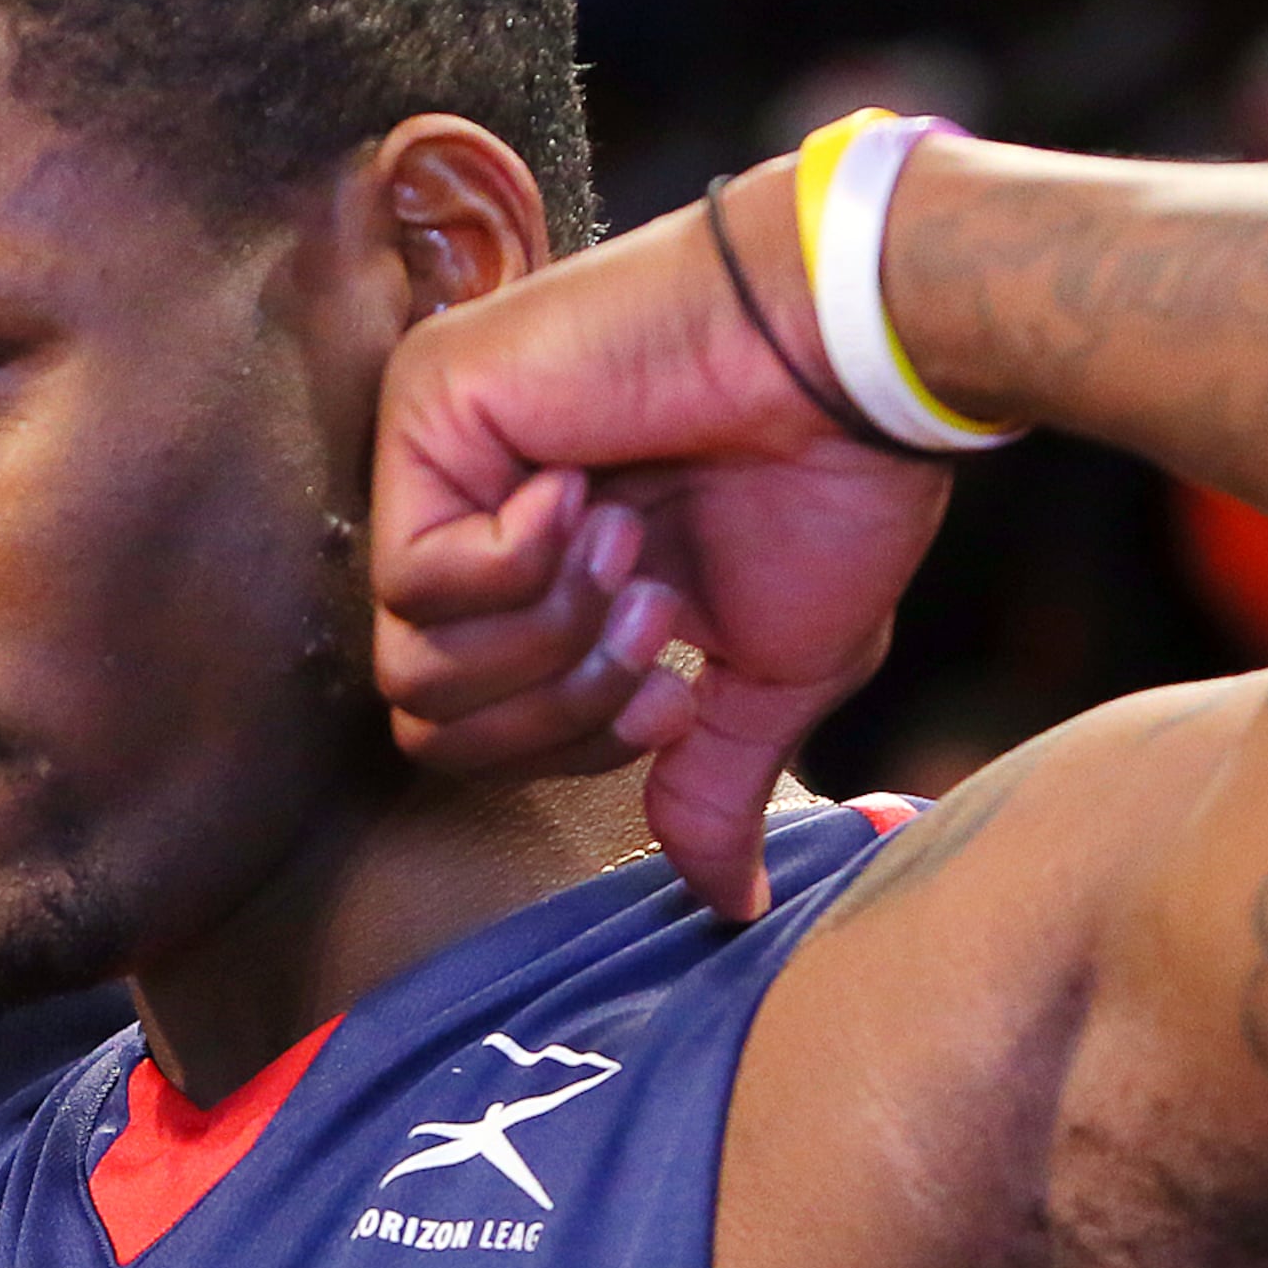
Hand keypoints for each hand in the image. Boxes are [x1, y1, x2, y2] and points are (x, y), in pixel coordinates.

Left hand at [367, 167, 951, 919]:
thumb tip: (727, 905)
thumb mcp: (766, 675)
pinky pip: (417, 580)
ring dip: (551, 636)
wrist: (854, 363)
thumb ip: (709, 783)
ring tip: (633, 552)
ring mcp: (441, 463)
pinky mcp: (429, 408)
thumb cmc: (830, 491)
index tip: (675, 690)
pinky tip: (587, 493)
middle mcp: (476, 523)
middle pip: (431, 725)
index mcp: (548, 585)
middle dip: (561, 708)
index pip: (480, 742)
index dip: (576, 746)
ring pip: (413, 666)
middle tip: (656, 617)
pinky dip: (522, 569)